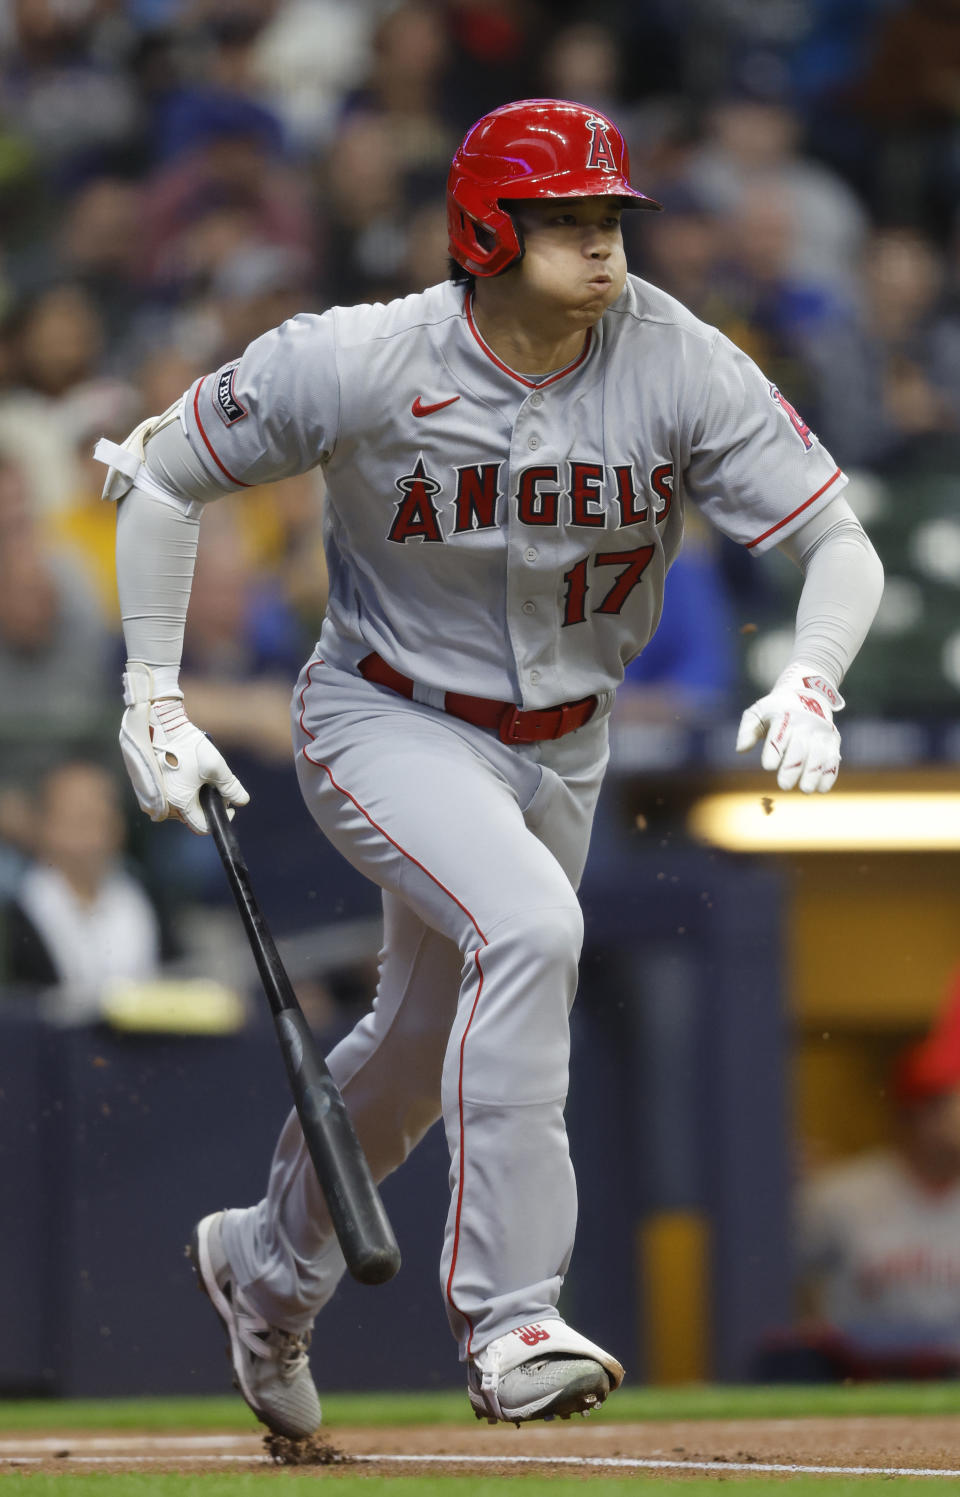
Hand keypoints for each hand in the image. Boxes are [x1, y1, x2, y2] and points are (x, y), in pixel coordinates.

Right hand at [119, 663, 248, 833]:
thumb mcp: (216, 766)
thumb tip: (242, 801)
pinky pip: (165, 796)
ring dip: (192, 796)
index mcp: (179, 804)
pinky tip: (185, 772)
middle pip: (190, 815)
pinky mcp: (144, 787)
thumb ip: (231, 787)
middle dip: (205, 804)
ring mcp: (150, 798)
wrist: (159, 725)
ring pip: (177, 806)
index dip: (219, 817)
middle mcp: (162, 807)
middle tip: (216, 787)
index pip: (202, 826)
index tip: (229, 806)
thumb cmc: (187, 746)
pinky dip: (178, 788)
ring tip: (200, 778)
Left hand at [736, 664, 843, 793]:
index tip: (768, 766)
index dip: (774, 752)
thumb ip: (747, 730)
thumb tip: (741, 749)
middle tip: (784, 785)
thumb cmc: (776, 709)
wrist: (807, 692)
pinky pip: (833, 758)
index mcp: (784, 717)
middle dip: (792, 768)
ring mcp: (820, 733)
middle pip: (798, 749)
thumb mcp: (758, 712)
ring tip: (805, 789)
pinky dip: (829, 774)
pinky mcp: (832, 740)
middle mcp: (804, 725)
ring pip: (818, 755)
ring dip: (813, 773)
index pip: (778, 736)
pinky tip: (821, 788)